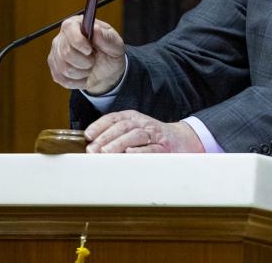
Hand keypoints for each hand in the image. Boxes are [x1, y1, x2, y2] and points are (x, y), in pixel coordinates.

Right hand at [47, 15, 125, 94]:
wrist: (107, 72)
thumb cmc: (110, 53)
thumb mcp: (115, 44)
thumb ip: (106, 37)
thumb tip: (95, 29)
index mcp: (77, 24)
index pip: (69, 28)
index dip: (78, 41)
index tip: (89, 50)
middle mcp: (63, 37)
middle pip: (66, 52)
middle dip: (84, 61)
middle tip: (93, 60)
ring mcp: (56, 53)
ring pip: (64, 68)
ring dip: (82, 72)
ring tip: (89, 67)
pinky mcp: (54, 68)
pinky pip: (62, 78)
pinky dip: (77, 81)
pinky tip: (83, 75)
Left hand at [84, 110, 204, 152]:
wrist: (183, 140)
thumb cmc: (153, 138)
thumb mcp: (134, 130)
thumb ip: (115, 135)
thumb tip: (90, 145)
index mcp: (134, 117)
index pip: (114, 118)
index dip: (100, 125)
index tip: (87, 135)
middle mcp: (144, 123)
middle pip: (123, 126)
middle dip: (106, 137)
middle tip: (92, 149)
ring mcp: (155, 135)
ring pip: (135, 135)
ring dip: (119, 143)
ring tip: (105, 152)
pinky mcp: (164, 148)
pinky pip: (151, 148)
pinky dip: (139, 151)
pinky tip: (129, 154)